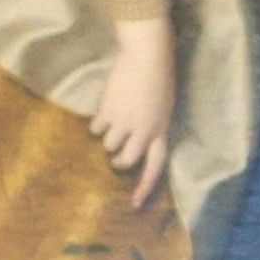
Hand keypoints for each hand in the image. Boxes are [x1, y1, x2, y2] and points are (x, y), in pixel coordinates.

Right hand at [91, 21, 174, 207]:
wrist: (147, 55)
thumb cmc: (159, 76)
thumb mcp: (163, 106)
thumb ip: (153, 125)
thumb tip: (138, 140)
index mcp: (161, 131)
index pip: (155, 167)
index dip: (144, 187)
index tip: (134, 204)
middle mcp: (143, 131)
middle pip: (126, 161)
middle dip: (119, 161)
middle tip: (115, 155)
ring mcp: (125, 122)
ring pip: (108, 145)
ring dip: (107, 135)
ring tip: (112, 118)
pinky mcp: (108, 111)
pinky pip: (96, 128)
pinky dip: (96, 123)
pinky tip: (104, 109)